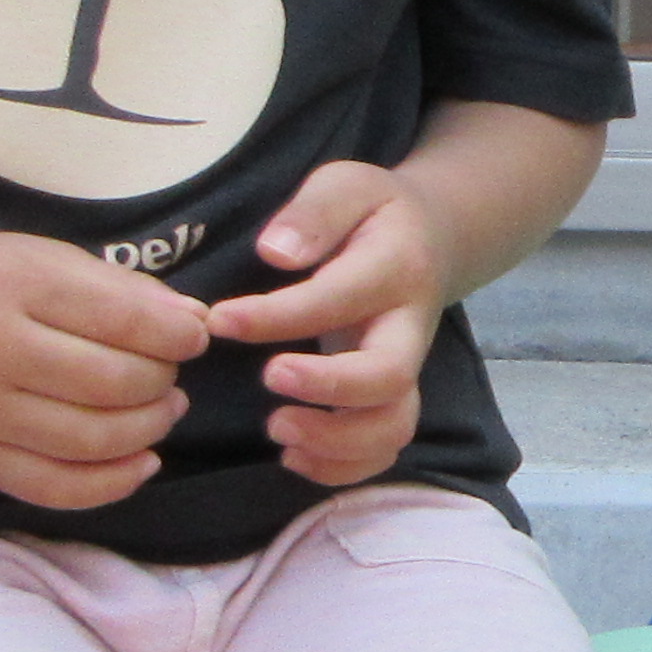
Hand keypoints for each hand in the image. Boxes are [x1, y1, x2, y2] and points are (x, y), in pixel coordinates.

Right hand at [0, 231, 209, 510]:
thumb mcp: (43, 258)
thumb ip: (122, 289)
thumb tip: (197, 325)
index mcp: (12, 286)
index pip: (123, 320)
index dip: (177, 336)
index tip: (194, 338)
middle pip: (113, 383)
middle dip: (162, 380)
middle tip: (169, 373)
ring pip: (93, 439)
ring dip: (149, 429)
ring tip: (162, 409)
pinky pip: (57, 489)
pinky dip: (114, 482)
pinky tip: (142, 461)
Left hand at [204, 161, 445, 486]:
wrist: (432, 240)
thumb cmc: (372, 213)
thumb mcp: (347, 184)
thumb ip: (313, 213)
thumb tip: (274, 253)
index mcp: (395, 267)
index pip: (338, 298)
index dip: (276, 316)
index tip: (219, 320)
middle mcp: (409, 327)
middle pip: (389, 378)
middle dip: (325, 389)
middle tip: (268, 379)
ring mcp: (406, 368)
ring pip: (393, 426)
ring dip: (335, 442)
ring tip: (277, 430)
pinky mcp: (395, 397)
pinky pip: (385, 449)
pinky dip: (343, 467)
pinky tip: (293, 452)